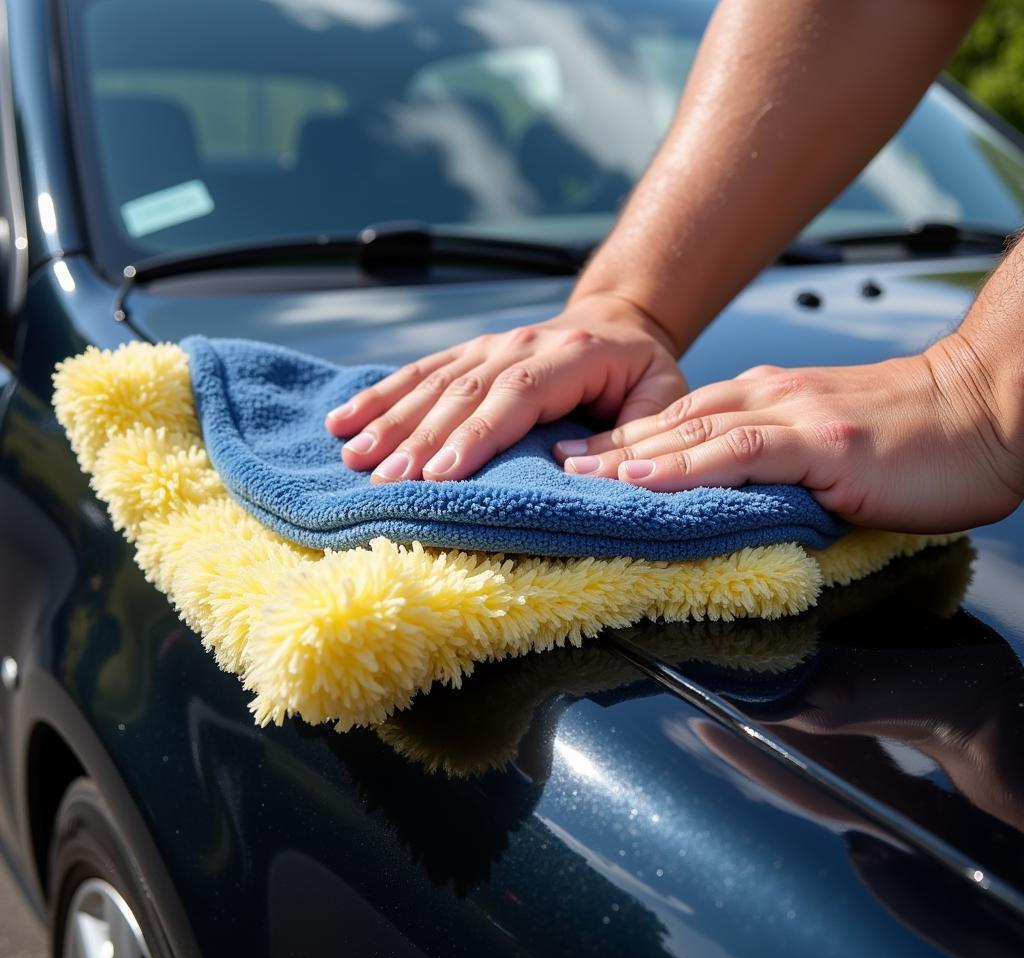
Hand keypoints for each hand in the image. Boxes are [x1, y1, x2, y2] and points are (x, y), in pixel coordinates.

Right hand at [325, 293, 686, 482]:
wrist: (619, 321)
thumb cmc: (642, 374)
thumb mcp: (662, 397)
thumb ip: (632, 433)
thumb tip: (575, 467)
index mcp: (572, 354)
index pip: (517, 394)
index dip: (477, 434)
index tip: (442, 473)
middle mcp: (521, 344)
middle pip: (465, 392)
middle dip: (422, 438)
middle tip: (387, 481)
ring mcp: (489, 345)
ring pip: (433, 382)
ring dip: (391, 420)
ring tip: (355, 458)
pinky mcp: (467, 354)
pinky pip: (418, 373)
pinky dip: (380, 396)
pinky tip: (343, 421)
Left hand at [556, 333, 1023, 532]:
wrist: (987, 413)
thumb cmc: (915, 440)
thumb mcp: (828, 448)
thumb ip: (776, 468)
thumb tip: (731, 503)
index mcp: (768, 402)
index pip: (680, 423)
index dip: (624, 441)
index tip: (579, 459)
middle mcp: (769, 399)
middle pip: (671, 424)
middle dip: (607, 445)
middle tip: (553, 464)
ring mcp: (793, 417)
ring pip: (693, 433)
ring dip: (628, 454)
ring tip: (576, 473)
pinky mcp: (822, 442)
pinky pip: (741, 451)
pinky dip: (687, 465)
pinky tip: (644, 476)